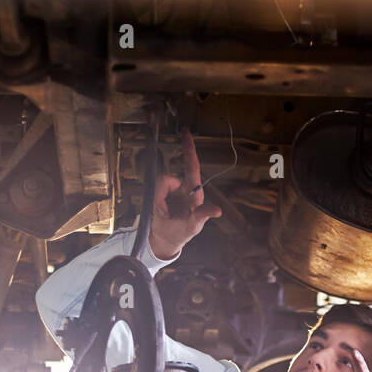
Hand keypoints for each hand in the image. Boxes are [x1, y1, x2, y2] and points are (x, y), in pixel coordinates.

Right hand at [147, 129, 221, 260]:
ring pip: (158, 186)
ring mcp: (169, 190)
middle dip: (160, 193)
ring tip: (164, 215)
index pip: (192, 167)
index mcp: (194, 192)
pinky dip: (155, 203)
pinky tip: (160, 213)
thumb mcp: (194, 225)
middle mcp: (182, 187)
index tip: (186, 133)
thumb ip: (203, 215)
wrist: (166, 238)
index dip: (189, 149)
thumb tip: (218, 211)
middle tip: (161, 210)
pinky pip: (153, 192)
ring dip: (158, 202)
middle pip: (166, 179)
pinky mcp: (158, 194)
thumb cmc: (183, 231)